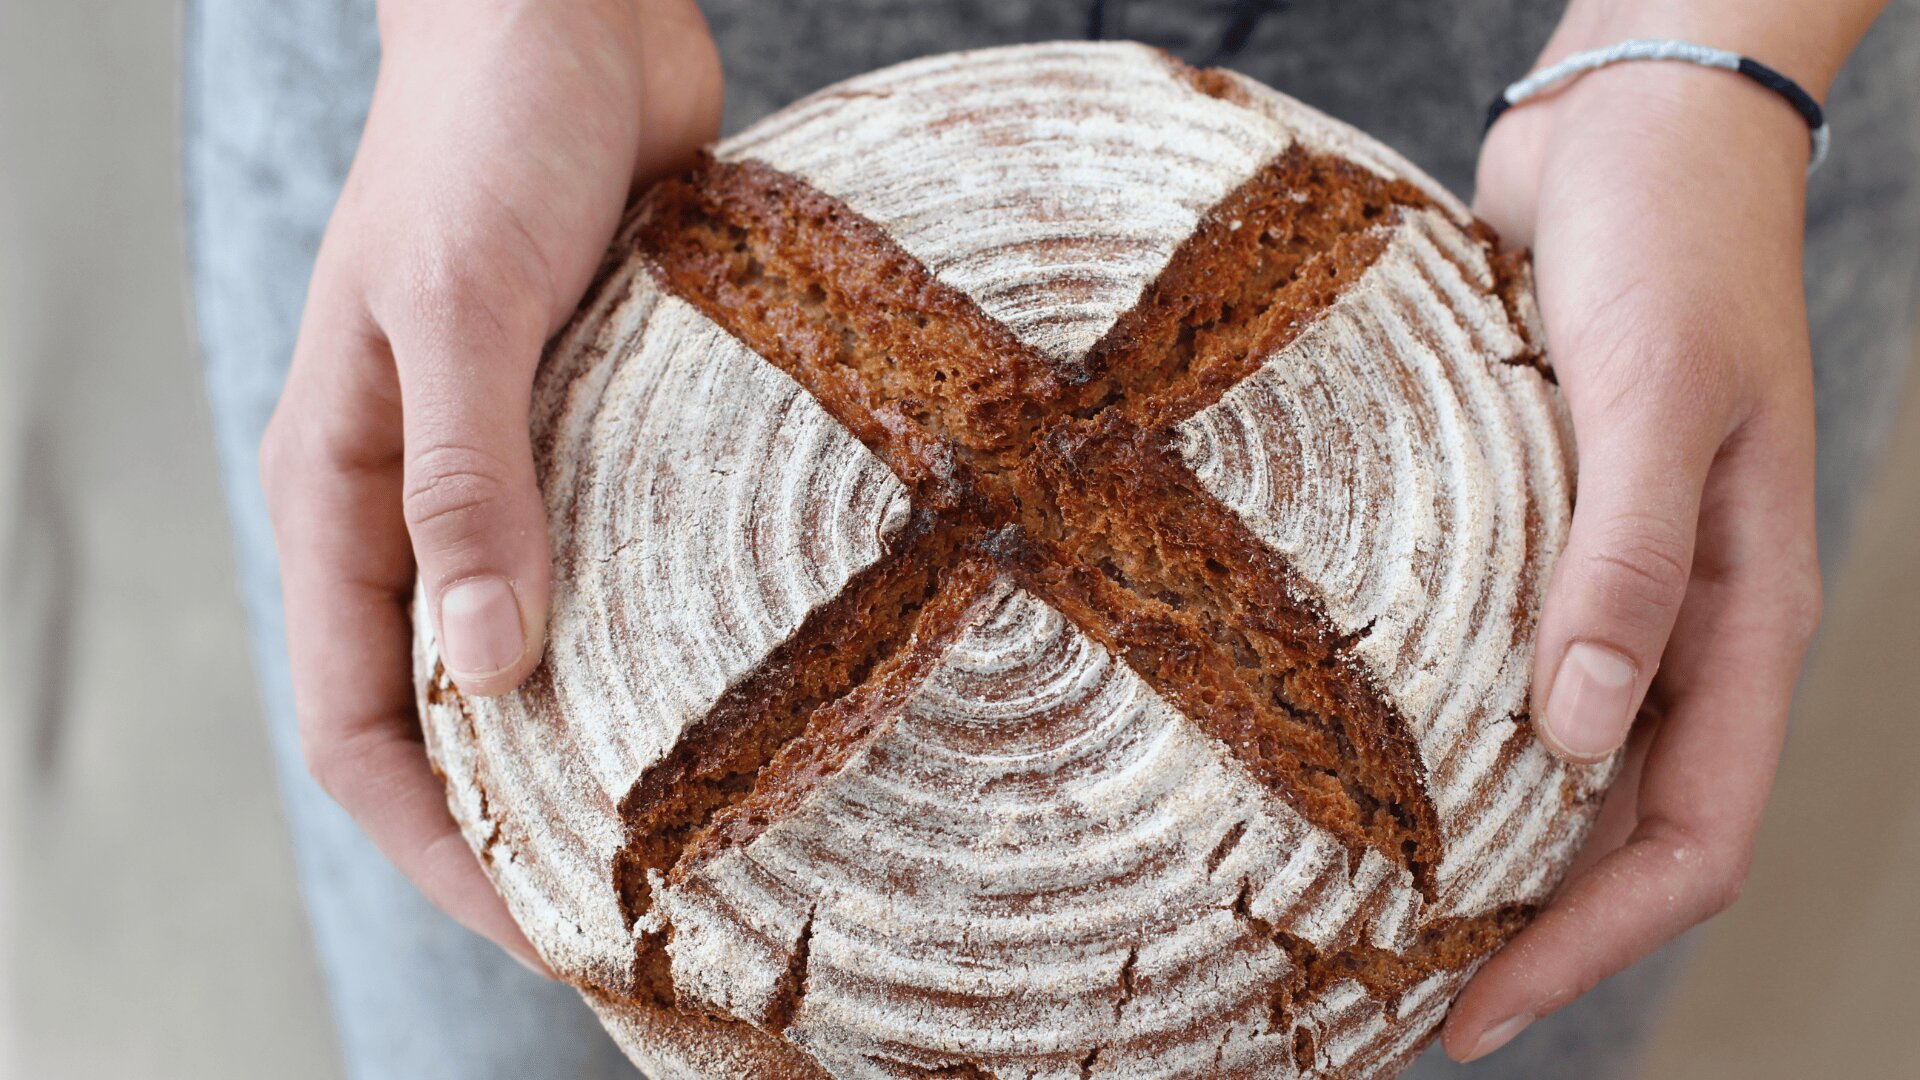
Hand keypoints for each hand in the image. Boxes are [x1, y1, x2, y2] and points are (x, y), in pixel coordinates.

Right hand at [259, 0, 719, 971]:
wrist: (566, 13)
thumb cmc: (482, 133)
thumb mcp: (455, 305)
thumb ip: (467, 479)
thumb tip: (488, 671)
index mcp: (344, 488)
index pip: (355, 720)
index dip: (434, 843)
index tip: (542, 924)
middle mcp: (425, 503)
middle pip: (456, 712)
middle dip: (526, 822)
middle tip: (646, 909)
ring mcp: (522, 471)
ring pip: (548, 650)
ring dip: (608, 742)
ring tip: (713, 833)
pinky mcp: (610, 432)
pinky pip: (631, 564)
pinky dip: (673, 634)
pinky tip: (760, 679)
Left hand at [1440, 0, 1870, 1058]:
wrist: (1635, 134)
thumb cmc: (1674, 248)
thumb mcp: (1662, 403)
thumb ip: (1634, 569)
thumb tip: (1578, 740)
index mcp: (1742, 619)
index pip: (1684, 839)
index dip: (1588, 946)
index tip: (1472, 1014)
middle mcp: (1674, 623)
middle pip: (1608, 825)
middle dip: (1518, 922)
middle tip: (1387, 987)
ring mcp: (1601, 580)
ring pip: (1546, 756)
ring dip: (1470, 835)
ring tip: (1356, 901)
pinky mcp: (1530, 531)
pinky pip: (1489, 659)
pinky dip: (1435, 723)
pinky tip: (1346, 746)